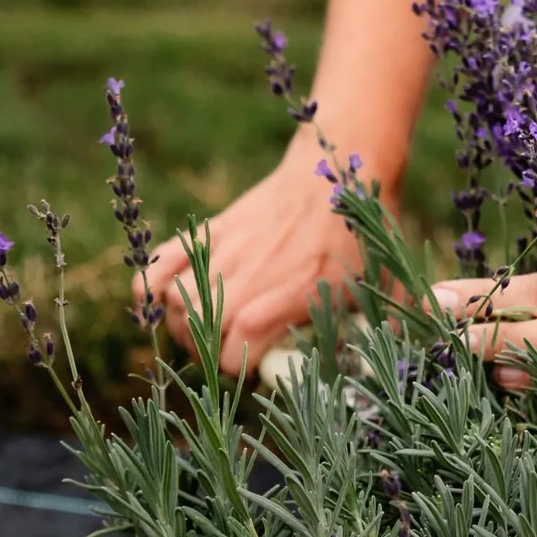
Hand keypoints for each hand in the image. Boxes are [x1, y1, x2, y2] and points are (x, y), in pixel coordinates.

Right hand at [143, 137, 363, 377]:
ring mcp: (229, 248)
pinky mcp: (213, 230)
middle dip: (208, 355)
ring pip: (176, 300)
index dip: (237, 366)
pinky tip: (160, 306)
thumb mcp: (387, 280)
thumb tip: (386, 367)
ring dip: (180, 327)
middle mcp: (257, 269)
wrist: (338, 166)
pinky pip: (159, 263)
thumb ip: (389, 325)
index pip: (242, 341)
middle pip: (202, 326)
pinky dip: (148, 289)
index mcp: (297, 287)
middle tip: (226, 356)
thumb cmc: (363, 232)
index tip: (250, 370)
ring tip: (200, 333)